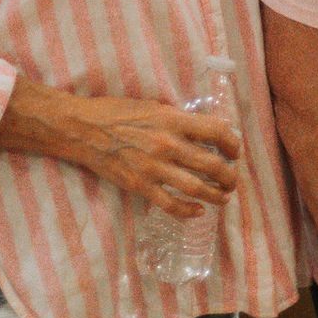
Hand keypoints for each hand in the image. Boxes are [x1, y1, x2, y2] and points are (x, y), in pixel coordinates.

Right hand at [68, 97, 240, 218]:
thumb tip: (208, 131)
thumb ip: (181, 120)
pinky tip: (198, 211)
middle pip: (211, 164)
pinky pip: (169, 204)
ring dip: (215, 195)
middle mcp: (168, 144)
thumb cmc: (118, 113)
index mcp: (174, 120)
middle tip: (233, 180)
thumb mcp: (156, 107)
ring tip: (224, 197)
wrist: (82, 129)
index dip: (232, 143)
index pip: (217, 132)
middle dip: (229, 175)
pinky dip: (187, 211)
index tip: (235, 151)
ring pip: (196, 188)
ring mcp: (153, 167)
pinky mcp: (139, 185)